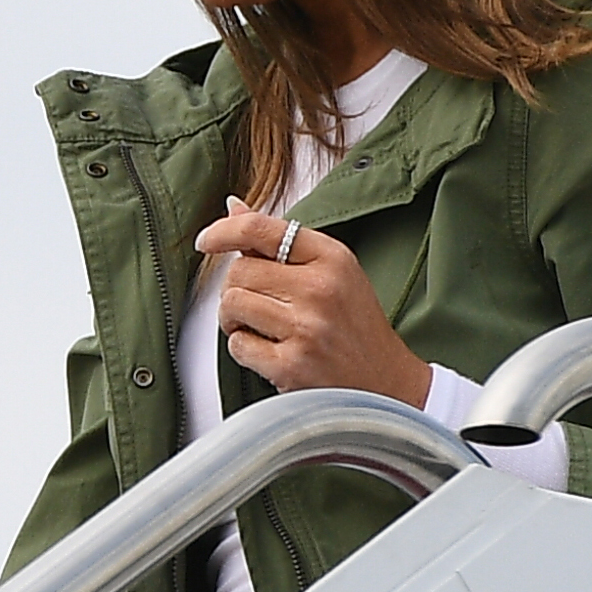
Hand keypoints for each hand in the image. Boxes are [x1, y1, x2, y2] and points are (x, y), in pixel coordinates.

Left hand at [196, 197, 430, 406]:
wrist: (386, 385)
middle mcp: (320, 288)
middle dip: (236, 288)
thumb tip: (233, 206)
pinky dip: (244, 349)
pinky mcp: (291, 365)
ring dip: (234, 318)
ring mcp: (305, 328)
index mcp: (331, 257)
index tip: (206, 241)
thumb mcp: (332, 272)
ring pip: (231, 304)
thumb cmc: (355, 326)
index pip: (260, 228)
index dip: (222, 231)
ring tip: (260, 327)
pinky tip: (270, 351)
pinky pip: (237, 344)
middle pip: (238, 271)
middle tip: (256, 304)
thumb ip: (280, 240)